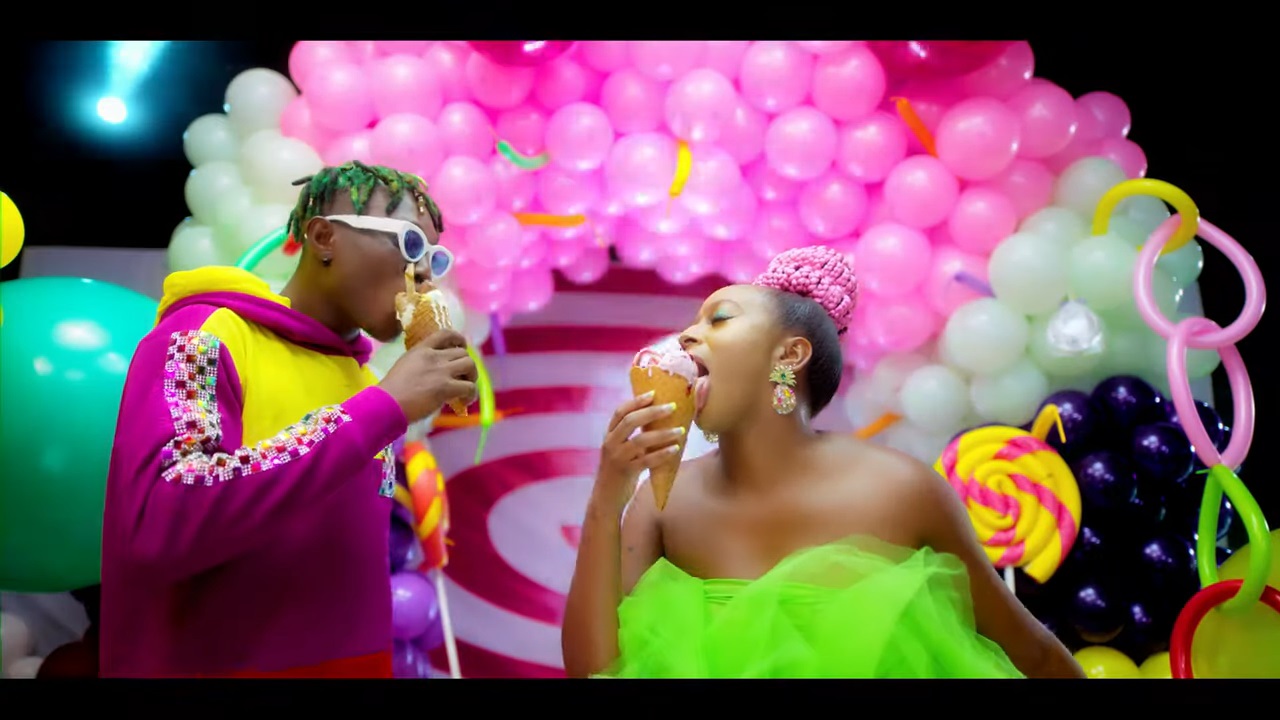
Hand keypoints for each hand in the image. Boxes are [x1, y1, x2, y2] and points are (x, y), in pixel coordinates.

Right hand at [379, 330, 477, 422]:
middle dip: (466, 364)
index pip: (445, 333)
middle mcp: (433, 356)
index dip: (458, 338)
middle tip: (463, 377)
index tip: (462, 346)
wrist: (386, 403)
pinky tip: (464, 401)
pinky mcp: (446, 387)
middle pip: (463, 352)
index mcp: (421, 349)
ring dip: (472, 377)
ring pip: (470, 365)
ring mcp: (441, 371)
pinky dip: (471, 394)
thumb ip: (422, 363)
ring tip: (465, 388)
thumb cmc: (391, 390)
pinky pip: (469, 387)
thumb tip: (436, 374)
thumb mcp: (405, 365)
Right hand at [593, 392, 682, 511]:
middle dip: (652, 412)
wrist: (606, 498)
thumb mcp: (619, 450)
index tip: (653, 393)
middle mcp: (610, 443)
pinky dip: (662, 454)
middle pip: (630, 421)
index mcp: (609, 435)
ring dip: (662, 433)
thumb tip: (657, 420)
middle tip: (672, 407)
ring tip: (680, 430)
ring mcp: (617, 458)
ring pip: (640, 440)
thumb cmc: (618, 471)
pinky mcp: (626, 472)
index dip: (636, 401)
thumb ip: (631, 436)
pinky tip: (675, 449)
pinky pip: (647, 460)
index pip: (620, 412)